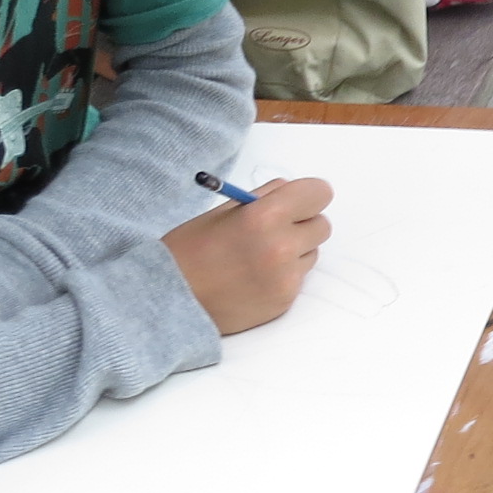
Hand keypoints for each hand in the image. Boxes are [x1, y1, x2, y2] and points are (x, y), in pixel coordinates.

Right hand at [165, 175, 331, 333]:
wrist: (170, 301)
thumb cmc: (191, 250)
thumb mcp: (224, 210)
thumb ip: (264, 197)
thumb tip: (292, 191)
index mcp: (265, 216)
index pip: (319, 193)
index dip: (307, 196)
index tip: (297, 202)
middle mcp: (282, 247)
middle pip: (322, 224)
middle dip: (302, 224)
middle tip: (275, 229)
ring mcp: (286, 277)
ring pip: (312, 252)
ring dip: (295, 251)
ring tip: (258, 256)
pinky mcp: (285, 300)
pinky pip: (299, 277)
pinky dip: (284, 275)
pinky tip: (254, 277)